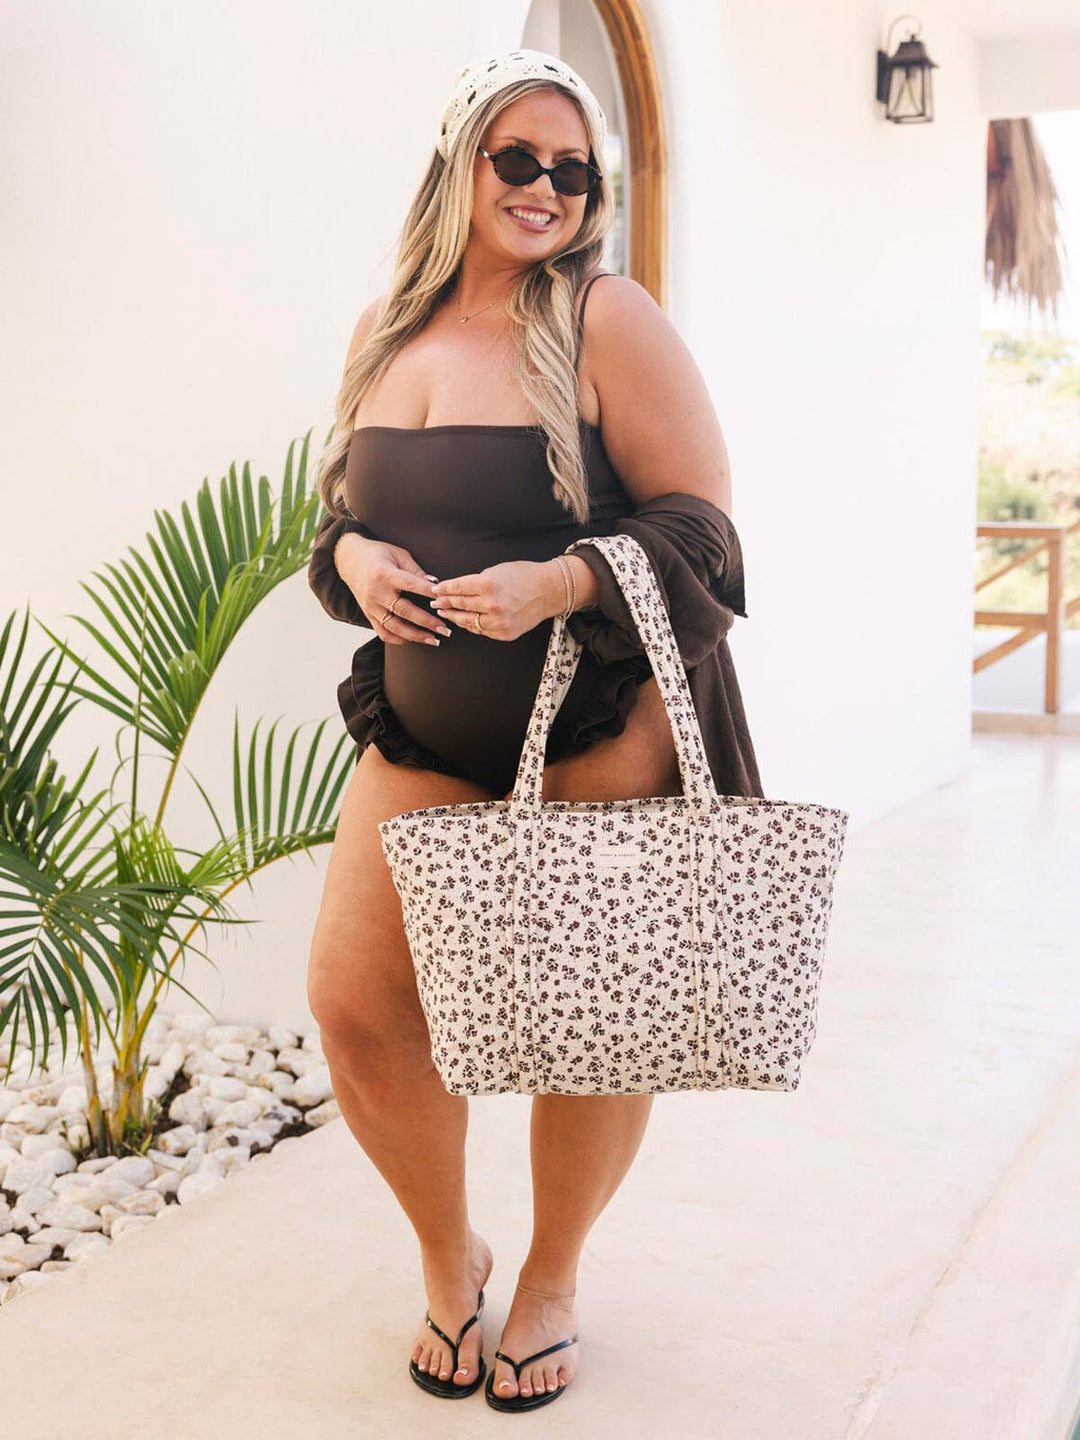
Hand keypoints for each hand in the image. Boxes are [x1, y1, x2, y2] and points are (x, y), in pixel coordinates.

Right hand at [335, 534, 452, 646]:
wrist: (349, 559)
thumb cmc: (377, 554)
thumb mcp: (398, 554)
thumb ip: (416, 570)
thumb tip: (435, 584)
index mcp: (383, 573)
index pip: (410, 584)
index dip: (428, 592)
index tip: (444, 599)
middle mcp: (376, 592)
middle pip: (404, 611)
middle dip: (427, 622)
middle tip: (445, 629)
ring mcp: (370, 606)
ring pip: (394, 627)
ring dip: (416, 636)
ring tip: (434, 640)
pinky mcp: (368, 614)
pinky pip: (383, 632)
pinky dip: (399, 639)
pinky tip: (414, 640)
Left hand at [430, 560, 564, 641]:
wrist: (548, 591)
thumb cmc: (524, 576)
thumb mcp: (496, 570)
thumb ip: (476, 582)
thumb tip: (458, 591)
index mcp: (487, 584)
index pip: (457, 588)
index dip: (443, 589)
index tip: (435, 590)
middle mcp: (491, 604)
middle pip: (459, 605)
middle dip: (445, 603)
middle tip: (436, 603)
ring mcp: (498, 621)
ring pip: (467, 621)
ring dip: (454, 617)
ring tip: (446, 613)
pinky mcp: (504, 633)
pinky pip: (481, 630)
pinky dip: (472, 625)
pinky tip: (466, 621)